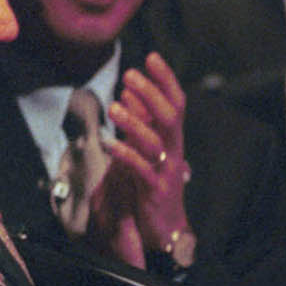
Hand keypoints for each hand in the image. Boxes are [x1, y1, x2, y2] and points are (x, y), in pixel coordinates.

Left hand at [101, 51, 194, 266]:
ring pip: (155, 141)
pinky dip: (126, 155)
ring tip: (114, 106)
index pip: (176, 103)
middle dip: (151, 94)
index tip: (151, 57)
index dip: (166, 80)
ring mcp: (166, 170)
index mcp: (173, 139)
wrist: (166, 228)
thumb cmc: (154, 184)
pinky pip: (142, 170)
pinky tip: (109, 143)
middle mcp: (174, 150)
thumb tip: (130, 93)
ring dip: (135, 122)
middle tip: (130, 75)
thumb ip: (141, 121)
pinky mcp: (154, 190)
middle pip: (169, 117)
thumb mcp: (147, 148)